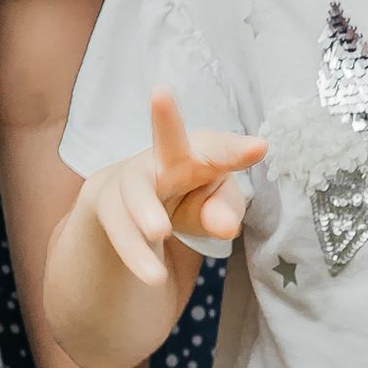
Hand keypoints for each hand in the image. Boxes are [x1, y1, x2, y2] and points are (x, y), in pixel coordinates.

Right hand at [85, 91, 267, 282]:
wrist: (130, 209)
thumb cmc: (186, 197)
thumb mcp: (210, 208)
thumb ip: (222, 213)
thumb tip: (226, 226)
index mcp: (197, 153)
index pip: (217, 149)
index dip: (237, 150)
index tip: (260, 147)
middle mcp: (162, 158)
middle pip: (165, 137)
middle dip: (164, 117)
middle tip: (161, 92)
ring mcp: (131, 180)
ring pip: (134, 190)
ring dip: (145, 210)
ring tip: (160, 233)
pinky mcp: (106, 206)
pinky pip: (117, 227)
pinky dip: (134, 251)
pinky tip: (152, 275)